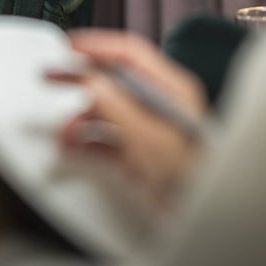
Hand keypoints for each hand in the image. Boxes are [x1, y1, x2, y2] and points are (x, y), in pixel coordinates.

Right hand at [49, 29, 207, 207]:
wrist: (212, 219)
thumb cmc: (194, 179)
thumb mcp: (148, 136)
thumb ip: (115, 105)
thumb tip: (88, 81)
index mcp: (172, 89)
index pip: (129, 54)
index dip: (96, 46)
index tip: (67, 48)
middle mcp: (162, 106)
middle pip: (114, 81)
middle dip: (81, 84)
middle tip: (53, 79)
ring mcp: (151, 131)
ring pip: (108, 111)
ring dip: (82, 117)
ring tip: (63, 129)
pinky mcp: (143, 155)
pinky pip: (109, 139)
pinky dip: (89, 141)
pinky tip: (74, 146)